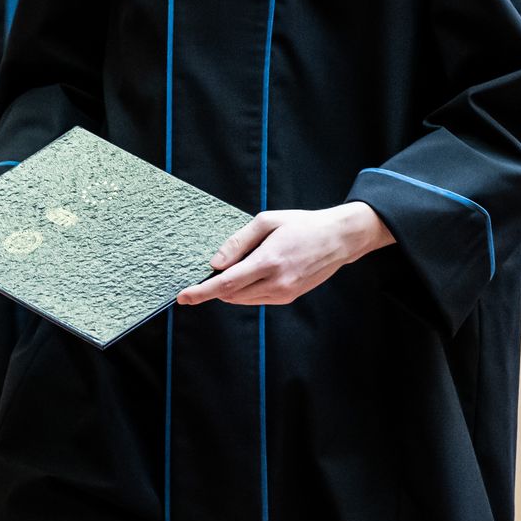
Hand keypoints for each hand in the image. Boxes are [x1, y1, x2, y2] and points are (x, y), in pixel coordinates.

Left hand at [177, 203, 393, 307]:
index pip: (226, 284)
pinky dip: (245, 290)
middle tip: (208, 270)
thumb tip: (216, 263)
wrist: (338, 239)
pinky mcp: (289, 297)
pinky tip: (250, 272)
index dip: (201, 292)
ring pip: (242, 299)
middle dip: (213, 287)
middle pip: (231, 295)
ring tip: (235, 266)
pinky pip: (257, 299)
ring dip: (229, 289)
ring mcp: (284, 293)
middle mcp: (276, 283)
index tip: (182, 297)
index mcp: (268, 262)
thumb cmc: (301, 225)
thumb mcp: (266, 221)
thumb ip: (238, 242)